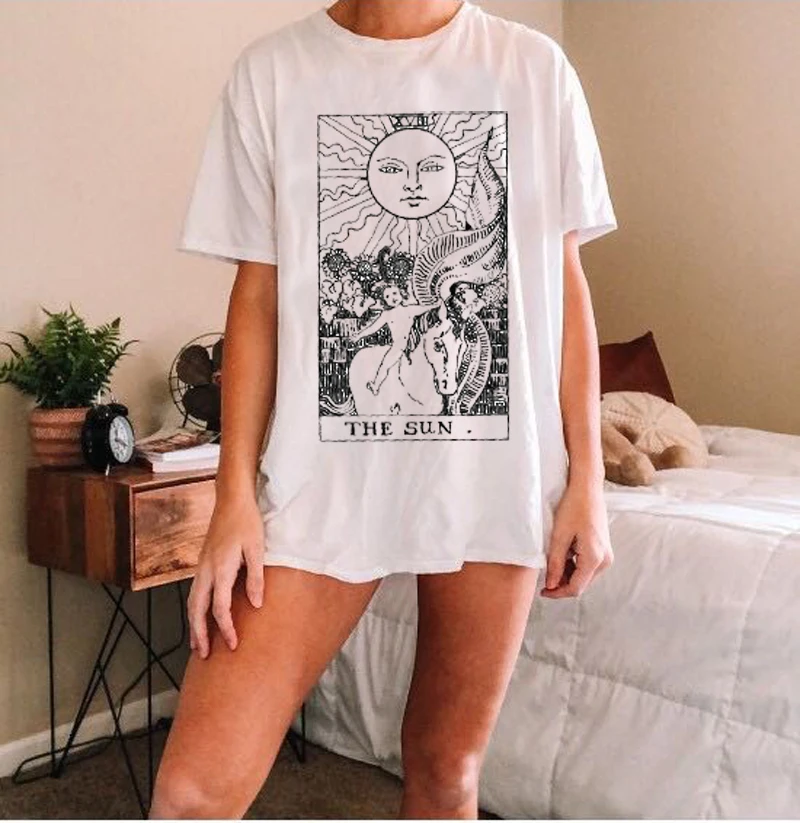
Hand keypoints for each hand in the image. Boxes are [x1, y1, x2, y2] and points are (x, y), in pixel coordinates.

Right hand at [187, 494, 264, 658]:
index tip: (233, 645)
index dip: (226, 629)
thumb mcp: (258, 548)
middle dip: (199, 634)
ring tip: (197, 644)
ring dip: (194, 624)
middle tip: (203, 656)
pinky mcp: (203, 563)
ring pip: (192, 602)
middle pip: (197, 610)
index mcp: (221, 568)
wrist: (232, 499)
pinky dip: (195, 610)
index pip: (220, 608)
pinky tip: (201, 617)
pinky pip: (195, 592)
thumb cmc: (247, 522)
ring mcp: (202, 566)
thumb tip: (257, 604)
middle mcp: (207, 570)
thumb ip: (257, 577)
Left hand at [541, 479, 612, 598]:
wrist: (587, 489)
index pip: (576, 588)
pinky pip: (587, 566)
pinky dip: (573, 566)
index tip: (543, 592)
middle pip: (581, 584)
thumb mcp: (559, 537)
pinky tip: (562, 555)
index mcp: (595, 558)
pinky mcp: (603, 550)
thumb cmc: (573, 508)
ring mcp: (606, 556)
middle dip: (562, 584)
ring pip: (584, 576)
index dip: (557, 593)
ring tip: (552, 561)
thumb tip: (551, 585)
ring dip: (567, 574)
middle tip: (544, 578)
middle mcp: (605, 560)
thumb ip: (555, 564)